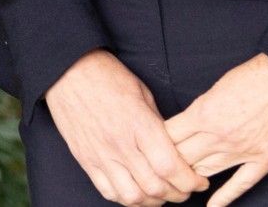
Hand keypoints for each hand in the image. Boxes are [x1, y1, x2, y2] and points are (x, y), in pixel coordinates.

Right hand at [44, 50, 208, 205]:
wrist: (68, 72)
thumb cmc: (108, 76)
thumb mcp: (142, 93)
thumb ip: (158, 124)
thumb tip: (173, 148)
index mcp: (139, 125)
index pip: (170, 166)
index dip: (189, 181)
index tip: (199, 181)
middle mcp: (120, 145)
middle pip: (155, 187)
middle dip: (177, 194)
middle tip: (185, 190)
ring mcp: (101, 155)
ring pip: (132, 197)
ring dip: (152, 202)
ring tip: (161, 195)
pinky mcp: (86, 160)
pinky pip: (108, 191)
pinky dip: (126, 199)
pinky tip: (136, 192)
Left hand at [164, 54, 267, 206]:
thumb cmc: (261, 72)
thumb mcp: (222, 83)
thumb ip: (204, 106)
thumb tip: (191, 121)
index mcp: (205, 112)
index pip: (169, 136)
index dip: (158, 143)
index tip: (153, 145)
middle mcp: (220, 136)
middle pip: (182, 158)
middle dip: (169, 163)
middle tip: (161, 168)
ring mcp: (243, 151)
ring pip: (204, 173)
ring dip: (192, 177)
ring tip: (181, 183)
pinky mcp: (265, 160)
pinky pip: (239, 185)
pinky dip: (223, 198)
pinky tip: (211, 206)